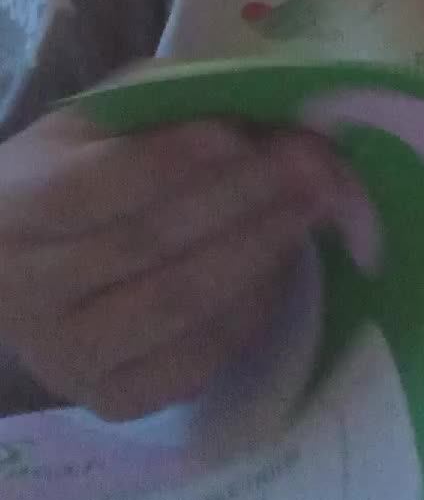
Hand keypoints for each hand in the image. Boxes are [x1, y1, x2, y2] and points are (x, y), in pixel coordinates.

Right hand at [0, 105, 340, 418]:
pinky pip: (194, 362)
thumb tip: (261, 98)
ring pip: (179, 307)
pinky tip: (284, 265)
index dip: (176, 159)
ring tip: (316, 207)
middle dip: (245, 197)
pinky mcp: (111, 401)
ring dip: (260, 251)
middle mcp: (33, 293)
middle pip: (150, 244)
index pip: (100, 183)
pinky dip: (248, 311)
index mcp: (21, 205)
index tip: (245, 134)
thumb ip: (166, 102)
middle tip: (316, 164)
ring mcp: (70, 358)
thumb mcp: (97, 123)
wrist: (15, 271)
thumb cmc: (72, 174)